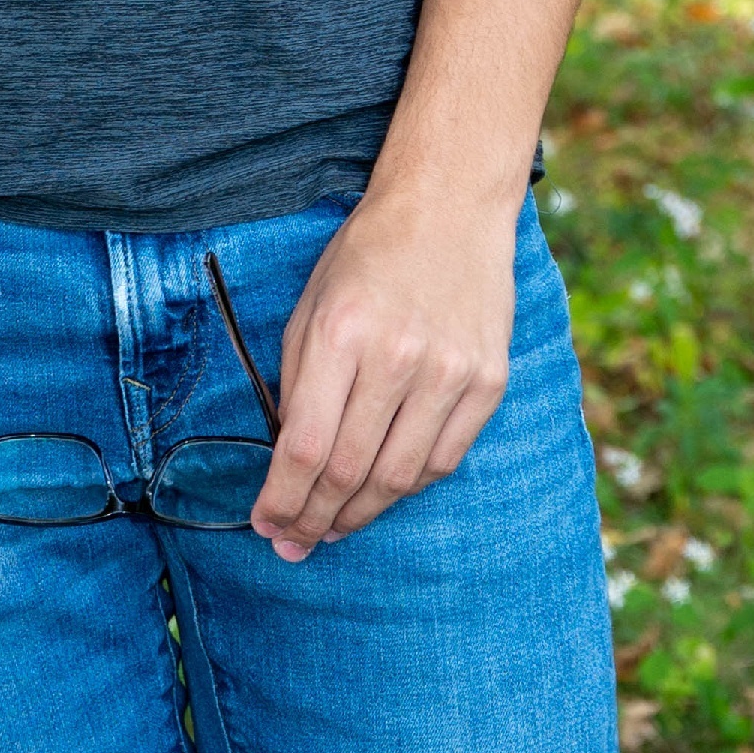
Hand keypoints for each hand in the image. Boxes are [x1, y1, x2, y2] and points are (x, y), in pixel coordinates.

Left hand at [250, 187, 517, 560]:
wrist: (449, 209)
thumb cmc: (368, 255)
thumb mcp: (311, 305)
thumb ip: (299, 382)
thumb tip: (288, 463)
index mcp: (341, 332)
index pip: (304, 445)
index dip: (281, 497)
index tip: (266, 523)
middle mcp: (397, 356)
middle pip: (349, 471)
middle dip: (314, 518)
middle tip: (294, 543)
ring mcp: (449, 372)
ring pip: (398, 478)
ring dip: (360, 514)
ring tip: (333, 528)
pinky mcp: (487, 382)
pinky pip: (443, 461)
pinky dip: (408, 486)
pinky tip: (383, 493)